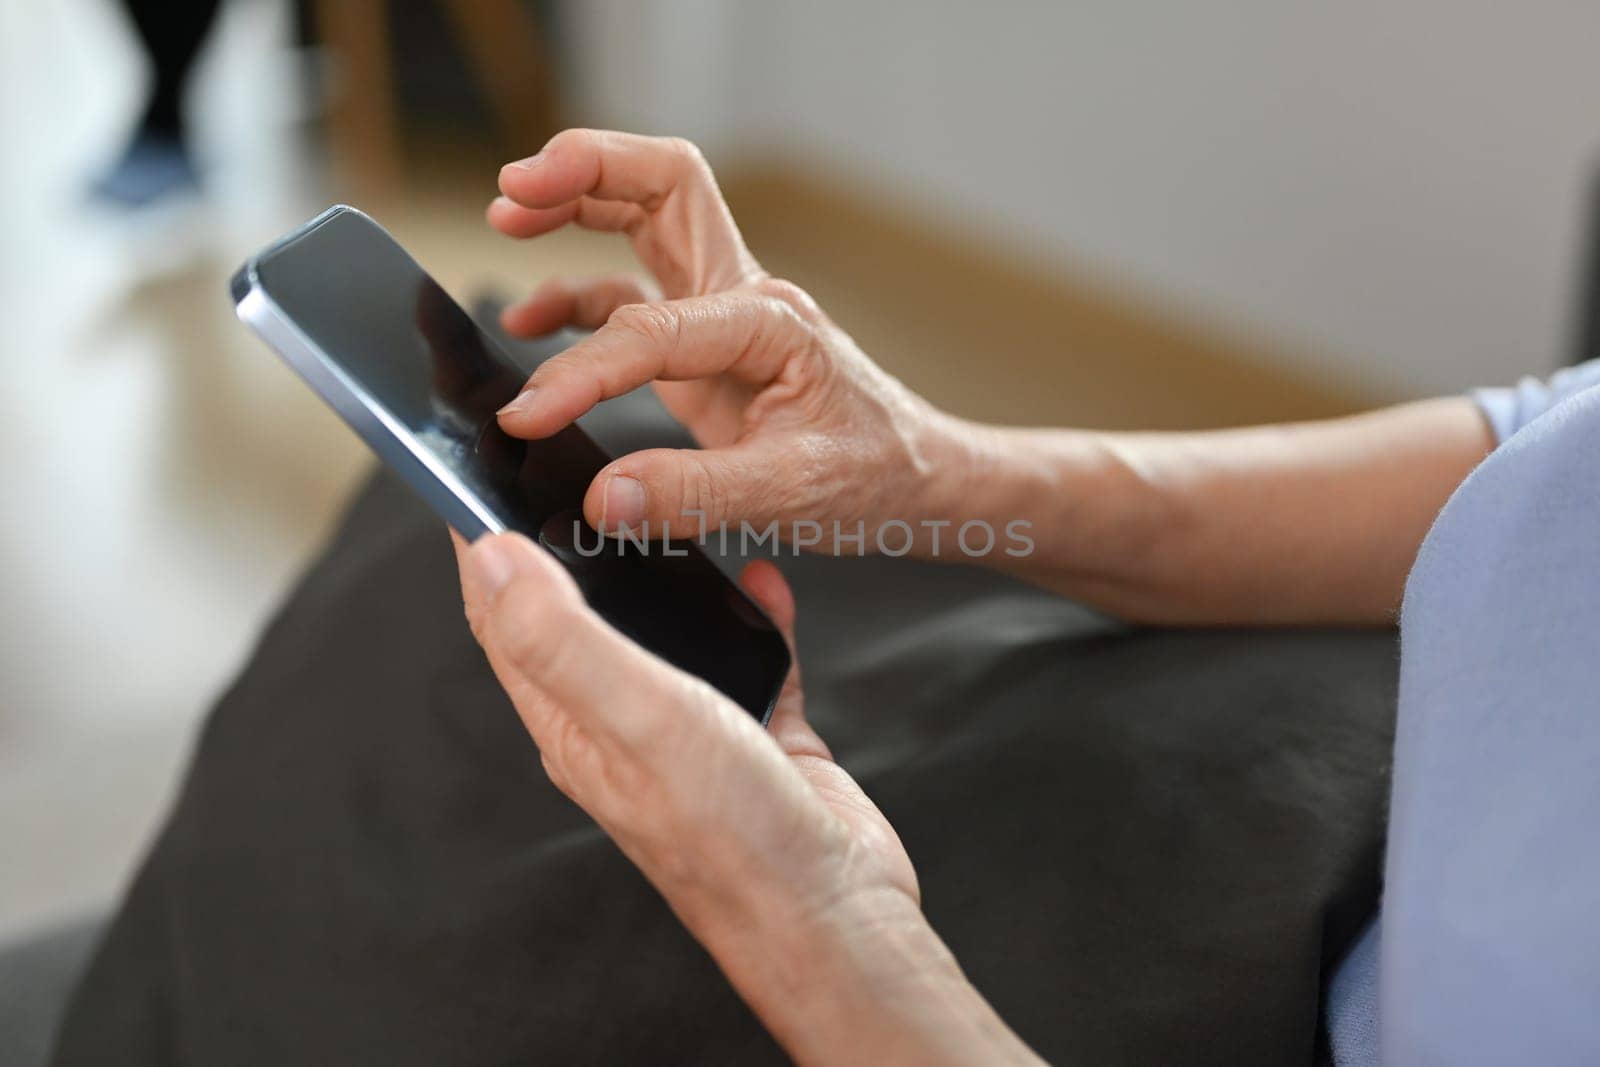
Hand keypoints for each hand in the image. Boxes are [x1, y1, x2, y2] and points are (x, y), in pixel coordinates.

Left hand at [454, 531, 1038, 1064]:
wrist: (833, 910)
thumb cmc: (729, 831)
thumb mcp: (635, 717)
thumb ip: (562, 636)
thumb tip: (492, 556)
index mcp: (571, 721)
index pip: (505, 619)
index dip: (485, 548)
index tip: (479, 473)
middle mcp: (621, 720)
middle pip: (579, 614)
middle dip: (572, 542)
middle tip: (580, 472)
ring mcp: (689, 724)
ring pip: (665, 626)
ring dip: (665, 570)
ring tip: (672, 508)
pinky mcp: (755, 725)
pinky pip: (747, 649)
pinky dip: (752, 609)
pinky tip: (766, 581)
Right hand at [487, 129, 977, 551]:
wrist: (920, 482)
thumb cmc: (878, 476)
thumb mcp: (796, 493)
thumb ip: (696, 493)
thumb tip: (604, 498)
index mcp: (770, 321)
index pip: (653, 326)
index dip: (583, 371)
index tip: (529, 413)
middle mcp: (744, 298)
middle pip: (662, 186)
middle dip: (585, 171)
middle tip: (515, 185)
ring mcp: (721, 316)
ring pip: (643, 221)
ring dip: (575, 208)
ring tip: (506, 218)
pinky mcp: (703, 348)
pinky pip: (629, 297)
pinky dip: (577, 297)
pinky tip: (533, 319)